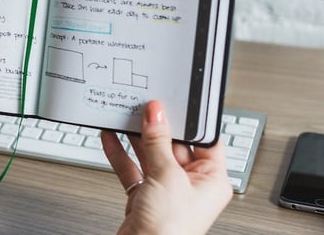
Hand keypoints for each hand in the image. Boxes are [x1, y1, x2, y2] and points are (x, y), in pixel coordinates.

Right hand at [101, 101, 231, 234]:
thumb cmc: (171, 230)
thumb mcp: (167, 176)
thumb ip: (159, 142)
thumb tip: (157, 113)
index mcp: (212, 180)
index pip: (203, 139)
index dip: (189, 120)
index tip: (174, 102)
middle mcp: (191, 184)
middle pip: (173, 144)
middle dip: (156, 126)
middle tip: (143, 107)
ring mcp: (166, 190)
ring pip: (150, 154)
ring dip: (135, 137)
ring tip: (124, 116)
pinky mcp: (144, 196)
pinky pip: (133, 167)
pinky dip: (121, 152)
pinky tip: (111, 136)